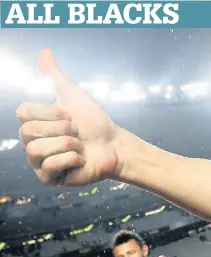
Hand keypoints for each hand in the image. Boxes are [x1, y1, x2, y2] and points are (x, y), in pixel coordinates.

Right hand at [17, 49, 120, 185]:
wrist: (114, 145)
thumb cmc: (93, 121)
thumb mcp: (73, 95)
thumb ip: (54, 76)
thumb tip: (44, 51)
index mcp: (32, 123)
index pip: (23, 112)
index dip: (50, 112)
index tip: (70, 115)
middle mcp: (30, 143)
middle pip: (28, 131)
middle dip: (61, 129)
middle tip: (76, 133)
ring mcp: (39, 162)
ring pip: (36, 150)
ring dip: (66, 144)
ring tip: (79, 146)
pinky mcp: (50, 179)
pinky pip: (49, 167)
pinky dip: (71, 159)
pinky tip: (81, 159)